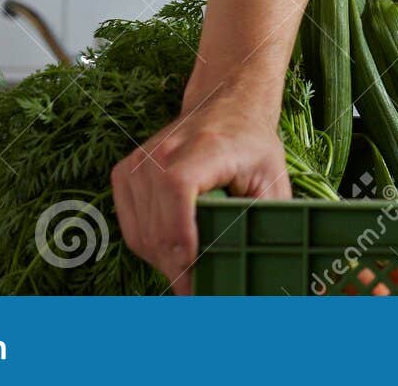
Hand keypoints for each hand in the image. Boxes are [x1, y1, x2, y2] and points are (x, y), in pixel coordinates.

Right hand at [111, 87, 289, 293]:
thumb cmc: (252, 144)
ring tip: (190, 273)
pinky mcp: (125, 171)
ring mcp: (139, 161)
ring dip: (164, 262)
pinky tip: (173, 251)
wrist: (225, 104)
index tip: (197, 278)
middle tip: (199, 292)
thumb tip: (261, 265)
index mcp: (204, 148)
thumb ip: (264, 218)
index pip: (177, 191)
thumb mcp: (272, 178)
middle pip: (158, 225)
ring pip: (140, 233)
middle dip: (178, 268)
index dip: (182, 240)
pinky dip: (149, 246)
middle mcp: (164, 151)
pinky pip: (129, 225)